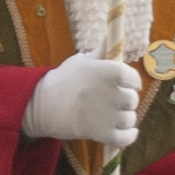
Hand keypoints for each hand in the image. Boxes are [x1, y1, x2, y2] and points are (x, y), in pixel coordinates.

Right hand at [26, 54, 142, 149]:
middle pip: (132, 99)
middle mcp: (109, 92)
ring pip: (129, 119)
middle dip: (125, 101)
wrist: (41, 106)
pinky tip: (128, 132)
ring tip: (113, 115)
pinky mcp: (101, 133)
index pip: (133, 77)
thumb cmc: (63, 81)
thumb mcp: (81, 61)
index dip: (131, 81)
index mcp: (107, 71)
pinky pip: (125, 138)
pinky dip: (129, 136)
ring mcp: (106, 114)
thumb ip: (101, 51)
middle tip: (114, 101)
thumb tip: (110, 35)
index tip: (126, 84)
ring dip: (124, 118)